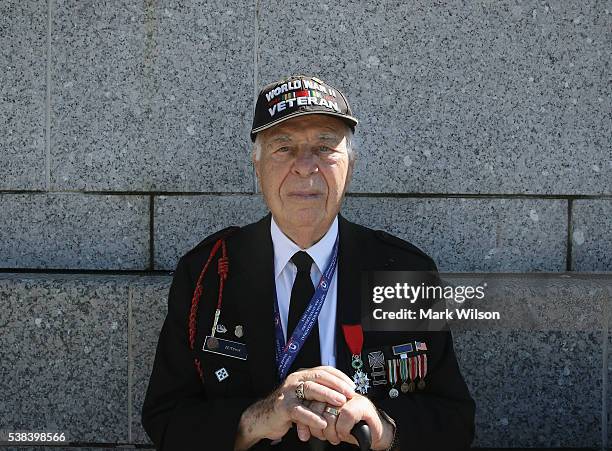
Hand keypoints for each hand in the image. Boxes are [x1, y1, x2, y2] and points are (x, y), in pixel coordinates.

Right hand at [234, 366, 355, 449]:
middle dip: (337, 384)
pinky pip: (300, 411)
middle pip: (319, 377)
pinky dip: (312, 416)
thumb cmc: (287, 407)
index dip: (340, 377)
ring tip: (339, 402)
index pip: (324, 370)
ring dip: (327, 395)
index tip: (352, 385)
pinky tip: (322, 422)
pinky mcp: (283, 407)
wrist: (263, 417)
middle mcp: (295, 380)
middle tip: (349, 393)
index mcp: (302, 375)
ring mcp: (289, 392)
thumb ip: (318, 393)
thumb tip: (341, 394)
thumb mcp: (304, 397)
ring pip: (310, 389)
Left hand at [296, 394, 394, 450]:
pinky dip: (344, 429)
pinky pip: (345, 415)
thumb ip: (316, 422)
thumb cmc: (351, 429)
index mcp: (328, 394)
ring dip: (331, 431)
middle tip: (325, 436)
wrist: (375, 434)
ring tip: (335, 437)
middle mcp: (339, 392)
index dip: (307, 418)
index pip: (310, 400)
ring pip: (331, 411)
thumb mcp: (329, 425)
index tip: (309, 431)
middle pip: (318, 406)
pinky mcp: (362, 404)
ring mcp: (351, 397)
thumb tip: (302, 431)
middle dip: (318, 428)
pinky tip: (346, 434)